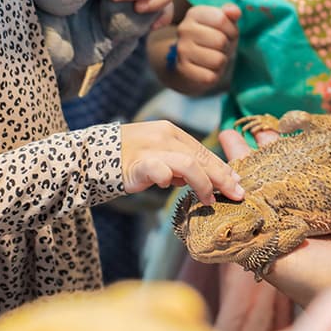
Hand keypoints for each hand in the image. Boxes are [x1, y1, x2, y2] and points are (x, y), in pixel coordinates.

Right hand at [119, 121, 243, 204]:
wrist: (92, 157)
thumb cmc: (128, 160)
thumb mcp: (158, 156)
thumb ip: (178, 164)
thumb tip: (201, 179)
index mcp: (171, 132)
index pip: (203, 151)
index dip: (222, 168)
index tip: (238, 183)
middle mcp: (164, 135)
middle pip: (201, 156)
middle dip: (222, 177)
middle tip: (236, 194)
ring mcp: (151, 147)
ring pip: (188, 162)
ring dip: (203, 182)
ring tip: (209, 199)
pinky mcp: (138, 162)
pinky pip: (159, 169)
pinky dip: (168, 178)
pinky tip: (169, 187)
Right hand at [174, 4, 241, 87]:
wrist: (193, 64)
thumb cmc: (213, 40)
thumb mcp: (225, 25)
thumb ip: (231, 14)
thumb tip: (235, 11)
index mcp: (195, 13)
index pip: (222, 19)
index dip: (232, 31)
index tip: (226, 34)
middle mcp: (184, 29)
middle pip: (220, 41)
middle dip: (227, 48)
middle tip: (219, 49)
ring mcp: (182, 50)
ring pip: (218, 60)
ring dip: (221, 62)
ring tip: (213, 58)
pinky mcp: (183, 70)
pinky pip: (210, 77)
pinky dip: (213, 76)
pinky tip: (206, 70)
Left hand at [218, 129, 330, 306]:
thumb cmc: (310, 279)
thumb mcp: (271, 260)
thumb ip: (246, 241)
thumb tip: (208, 229)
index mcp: (272, 222)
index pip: (249, 188)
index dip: (236, 166)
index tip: (224, 141)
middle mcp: (294, 209)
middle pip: (272, 171)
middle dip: (255, 149)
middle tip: (236, 128)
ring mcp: (322, 201)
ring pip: (301, 164)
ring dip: (286, 144)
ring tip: (268, 124)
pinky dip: (328, 149)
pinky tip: (315, 130)